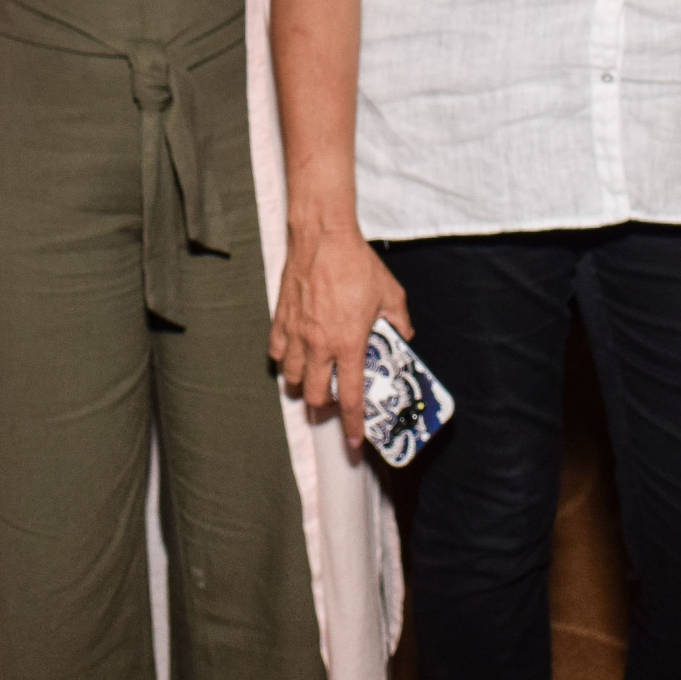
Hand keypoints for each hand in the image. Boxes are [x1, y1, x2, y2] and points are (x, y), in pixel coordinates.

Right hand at [270, 222, 409, 448]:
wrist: (323, 236)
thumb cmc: (357, 264)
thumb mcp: (391, 295)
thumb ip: (399, 322)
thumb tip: (403, 337)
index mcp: (349, 344)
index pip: (350, 398)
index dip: (352, 425)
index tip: (353, 442)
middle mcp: (319, 345)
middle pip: (313, 396)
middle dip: (323, 407)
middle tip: (333, 401)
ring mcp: (296, 333)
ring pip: (291, 378)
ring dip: (303, 384)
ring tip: (314, 377)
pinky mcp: (281, 319)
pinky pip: (276, 352)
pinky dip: (284, 360)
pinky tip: (295, 353)